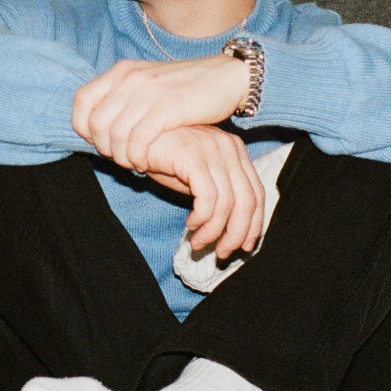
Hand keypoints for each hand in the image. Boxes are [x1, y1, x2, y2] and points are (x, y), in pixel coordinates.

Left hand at [72, 56, 251, 171]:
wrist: (225, 76)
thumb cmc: (185, 86)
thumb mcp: (148, 82)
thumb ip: (123, 97)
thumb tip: (97, 125)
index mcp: (122, 71)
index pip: (81, 101)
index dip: (82, 127)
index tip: (98, 142)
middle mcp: (130, 78)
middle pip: (95, 123)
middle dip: (103, 148)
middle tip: (119, 158)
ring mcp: (148, 92)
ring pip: (115, 135)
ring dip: (121, 157)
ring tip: (134, 163)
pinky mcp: (168, 108)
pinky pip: (138, 141)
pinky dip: (137, 158)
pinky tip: (146, 163)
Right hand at [141, 125, 264, 259]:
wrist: (133, 138)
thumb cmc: (164, 158)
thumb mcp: (197, 176)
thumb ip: (217, 193)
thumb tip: (232, 229)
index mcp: (236, 150)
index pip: (257, 192)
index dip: (254, 224)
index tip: (244, 246)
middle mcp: (229, 147)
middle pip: (247, 200)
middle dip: (237, 233)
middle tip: (222, 252)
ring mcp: (213, 150)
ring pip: (227, 204)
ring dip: (213, 231)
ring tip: (198, 242)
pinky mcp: (194, 157)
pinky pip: (208, 198)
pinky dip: (202, 218)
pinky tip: (190, 224)